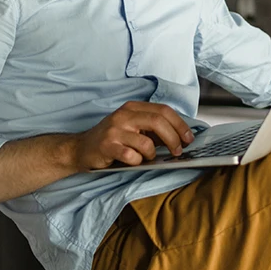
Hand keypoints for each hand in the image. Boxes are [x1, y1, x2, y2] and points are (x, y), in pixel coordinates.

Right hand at [71, 101, 194, 170]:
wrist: (81, 149)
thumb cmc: (112, 139)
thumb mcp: (133, 128)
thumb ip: (154, 129)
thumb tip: (181, 137)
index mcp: (133, 107)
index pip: (164, 110)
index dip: (180, 125)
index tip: (189, 138)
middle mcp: (124, 115)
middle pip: (158, 122)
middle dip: (173, 139)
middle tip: (178, 151)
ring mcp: (114, 130)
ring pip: (146, 142)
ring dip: (152, 154)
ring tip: (146, 158)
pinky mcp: (107, 146)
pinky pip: (131, 156)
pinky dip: (137, 162)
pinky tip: (132, 161)